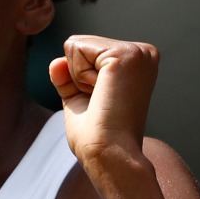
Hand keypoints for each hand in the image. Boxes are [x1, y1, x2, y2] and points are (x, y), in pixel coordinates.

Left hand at [47, 35, 159, 165]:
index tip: (102, 102)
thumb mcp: (79, 99)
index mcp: (137, 63)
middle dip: (78, 77)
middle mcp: (143, 52)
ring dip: (79, 78)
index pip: (86, 51)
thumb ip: (68, 77)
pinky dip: (79, 76)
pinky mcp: (125, 54)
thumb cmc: (98, 137)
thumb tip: (56, 62)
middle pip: (79, 44)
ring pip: (75, 45)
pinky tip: (101, 93)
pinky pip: (76, 49)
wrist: (110, 155)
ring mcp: (137, 51)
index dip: (81, 80)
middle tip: (101, 102)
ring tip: (103, 99)